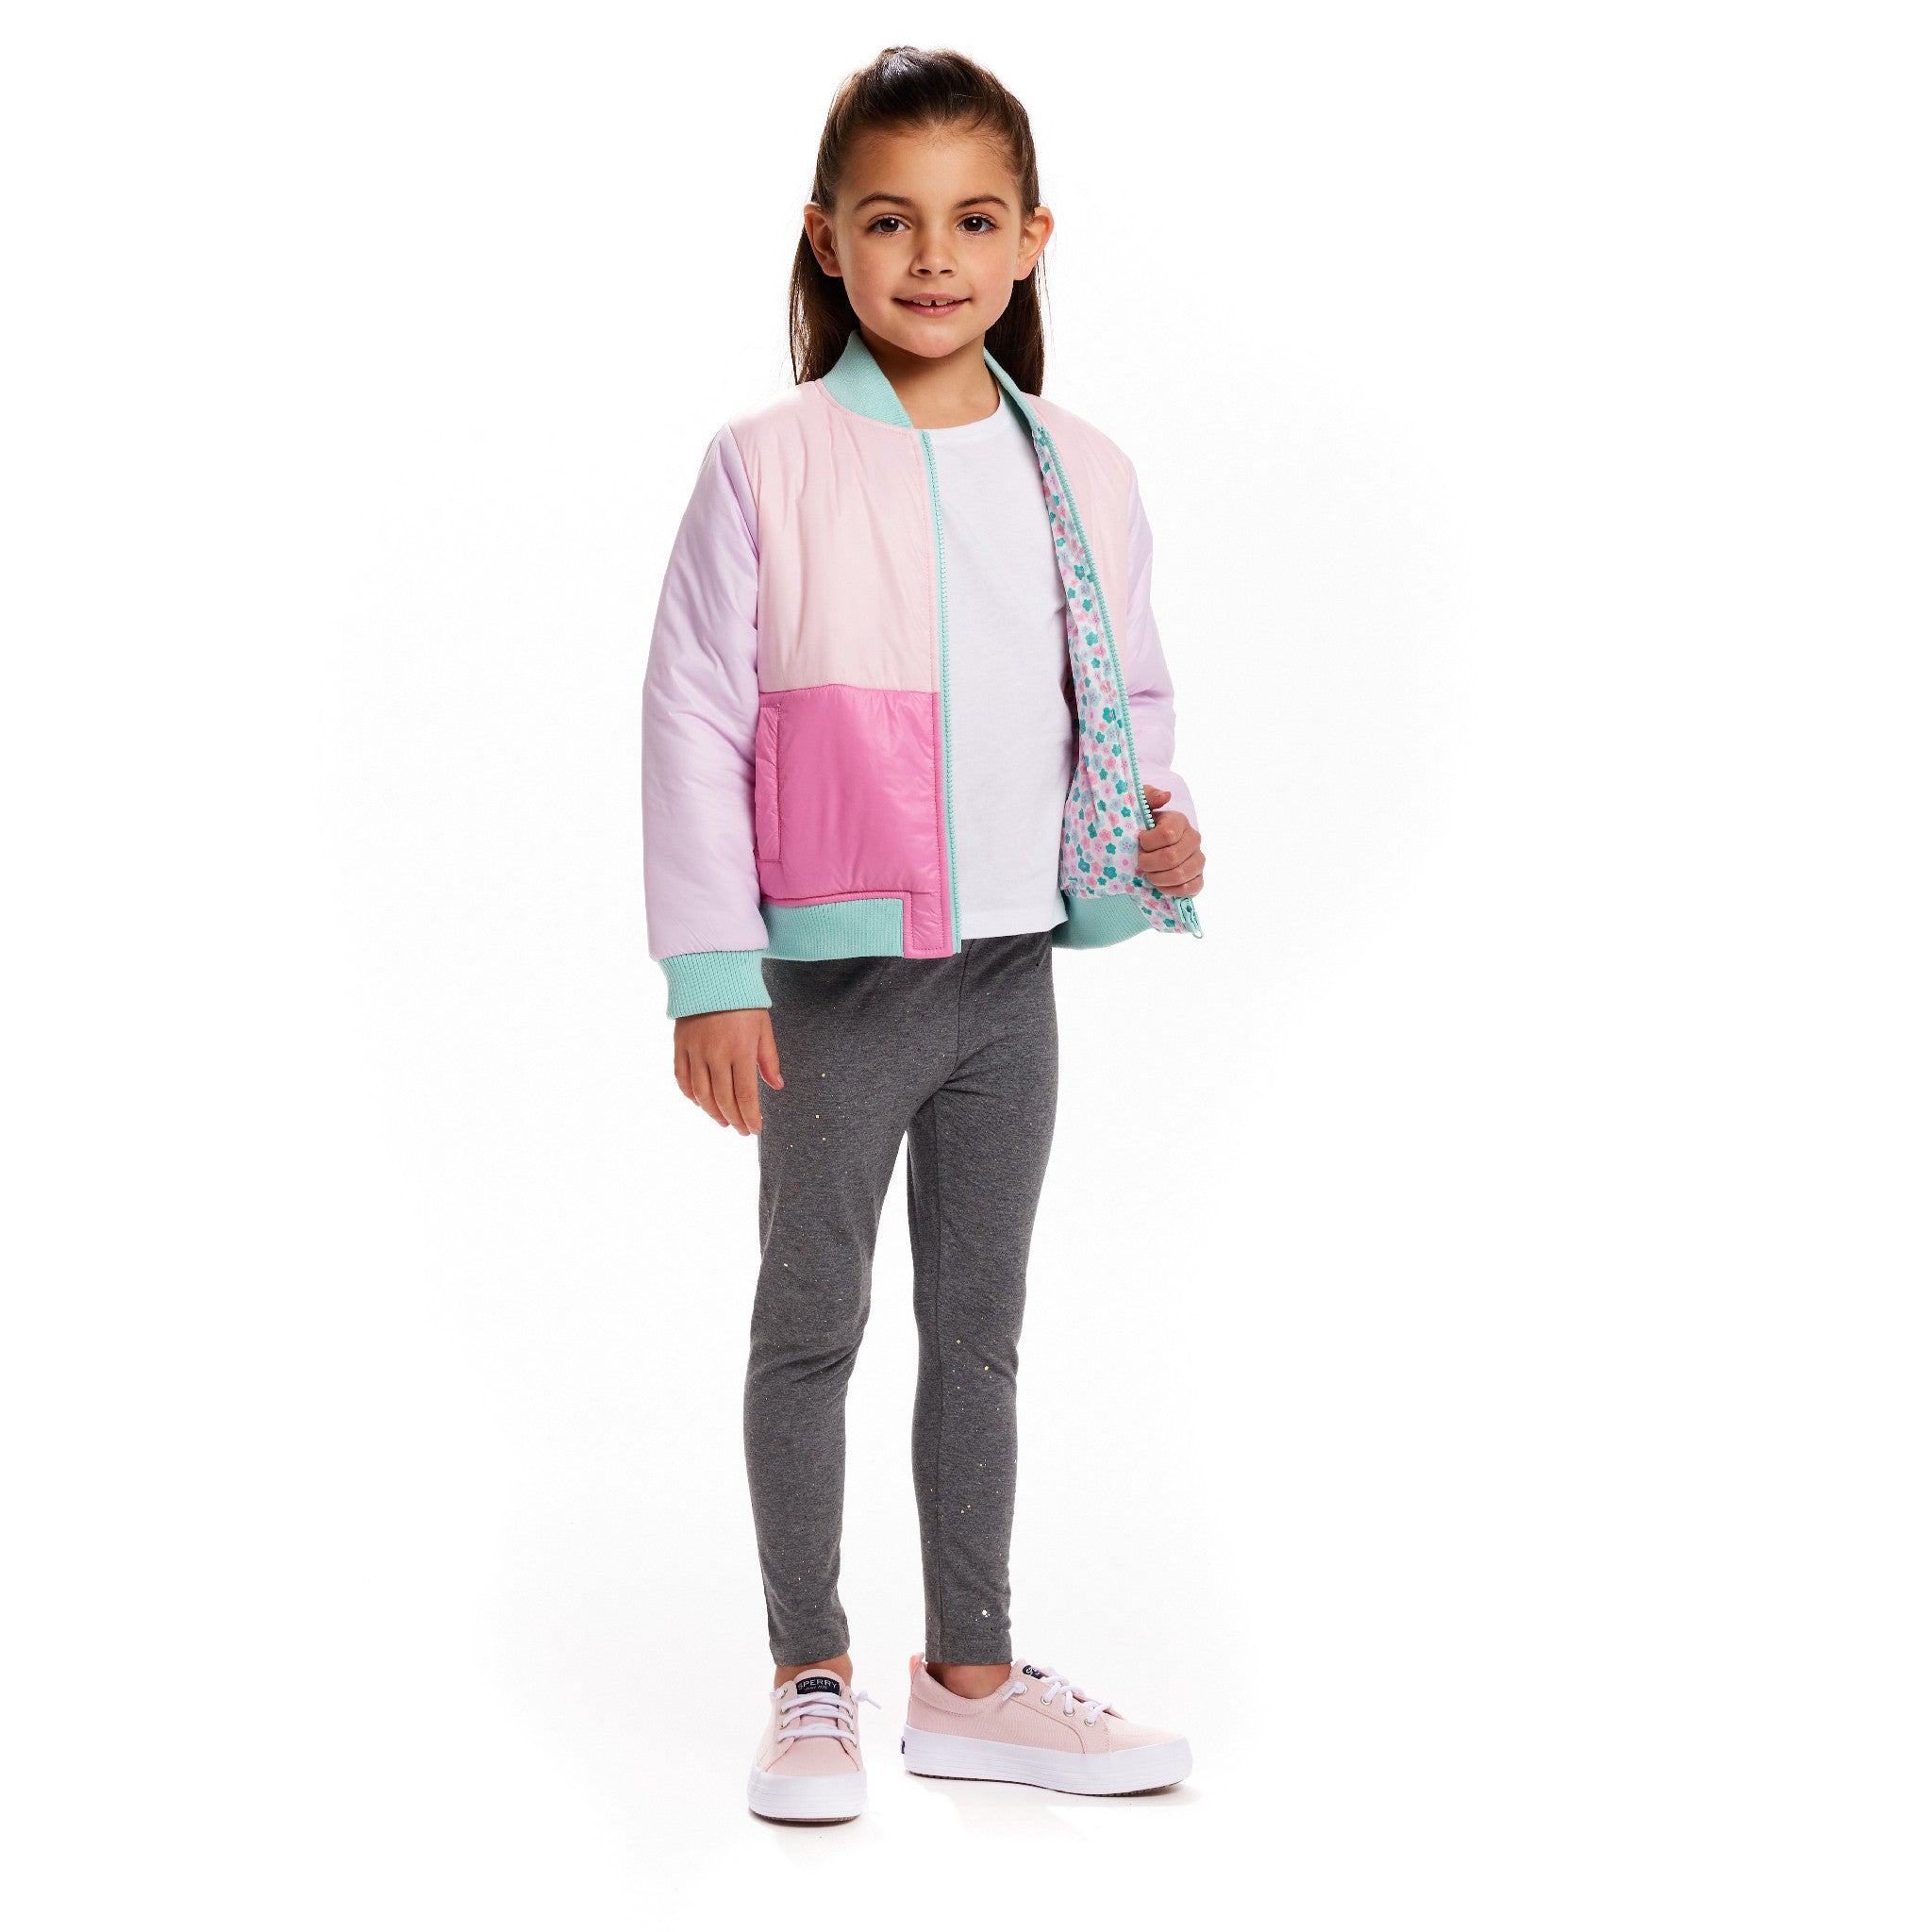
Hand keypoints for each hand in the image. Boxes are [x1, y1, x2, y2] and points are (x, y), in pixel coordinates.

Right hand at [673, 1007, 782, 1134]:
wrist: (712, 974)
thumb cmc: (743, 1001)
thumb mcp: (763, 1027)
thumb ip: (769, 1059)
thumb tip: (777, 1086)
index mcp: (741, 1050)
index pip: (745, 1095)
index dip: (749, 1117)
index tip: (755, 1129)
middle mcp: (716, 1054)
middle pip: (723, 1099)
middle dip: (734, 1120)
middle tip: (740, 1130)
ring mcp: (695, 1050)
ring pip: (701, 1094)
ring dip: (712, 1112)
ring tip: (722, 1121)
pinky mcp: (680, 1045)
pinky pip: (681, 1078)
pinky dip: (690, 1095)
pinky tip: (700, 1104)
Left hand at [1136, 784, 1204, 897]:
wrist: (1145, 850)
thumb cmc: (1141, 828)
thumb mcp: (1139, 808)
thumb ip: (1147, 796)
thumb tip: (1165, 796)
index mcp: (1179, 820)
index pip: (1167, 834)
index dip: (1148, 843)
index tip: (1140, 842)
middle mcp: (1194, 838)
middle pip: (1171, 857)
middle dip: (1149, 863)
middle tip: (1141, 862)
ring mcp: (1199, 859)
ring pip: (1180, 875)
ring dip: (1158, 878)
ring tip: (1149, 874)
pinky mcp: (1199, 878)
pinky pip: (1190, 889)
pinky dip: (1171, 890)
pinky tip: (1161, 885)